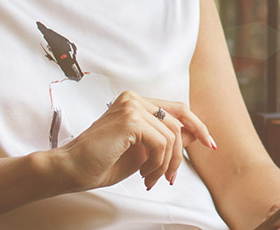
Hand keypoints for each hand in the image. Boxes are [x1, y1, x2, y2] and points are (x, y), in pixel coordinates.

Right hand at [48, 90, 217, 192]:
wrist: (69, 170)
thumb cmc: (100, 163)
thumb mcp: (142, 152)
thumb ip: (166, 140)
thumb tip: (194, 134)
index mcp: (135, 103)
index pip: (178, 109)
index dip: (197, 126)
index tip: (210, 144)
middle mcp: (133, 99)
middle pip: (179, 121)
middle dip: (180, 154)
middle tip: (170, 178)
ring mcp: (131, 106)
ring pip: (172, 135)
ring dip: (166, 164)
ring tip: (151, 179)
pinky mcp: (130, 120)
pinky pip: (161, 143)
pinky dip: (158, 164)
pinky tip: (144, 176)